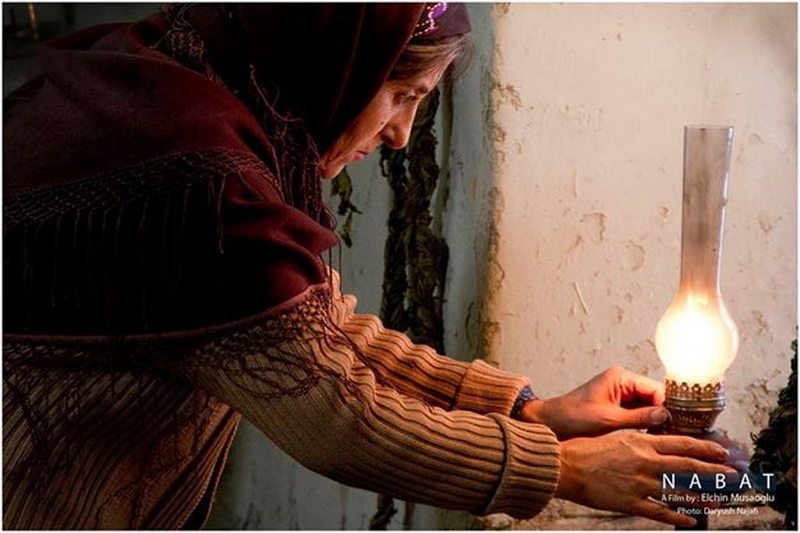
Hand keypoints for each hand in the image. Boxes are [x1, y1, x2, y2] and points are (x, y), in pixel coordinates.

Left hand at [520, 367, 668, 438]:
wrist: (550, 424)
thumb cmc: (573, 417)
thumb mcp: (608, 420)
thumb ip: (639, 417)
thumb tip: (666, 416)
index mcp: (621, 378)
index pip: (656, 389)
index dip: (670, 406)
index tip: (683, 424)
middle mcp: (623, 383)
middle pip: (656, 397)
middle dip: (667, 415)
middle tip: (681, 434)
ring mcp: (621, 395)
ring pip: (649, 407)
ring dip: (658, 421)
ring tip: (671, 439)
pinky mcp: (617, 408)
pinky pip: (639, 414)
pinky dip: (647, 425)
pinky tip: (656, 439)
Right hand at [555, 432, 736, 526]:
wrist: (566, 466)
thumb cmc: (586, 448)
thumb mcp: (616, 435)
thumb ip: (640, 440)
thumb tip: (661, 443)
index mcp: (641, 442)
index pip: (682, 444)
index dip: (705, 448)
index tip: (721, 451)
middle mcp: (645, 463)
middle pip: (688, 467)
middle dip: (714, 472)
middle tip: (732, 475)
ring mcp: (639, 484)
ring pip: (679, 491)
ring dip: (702, 496)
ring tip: (718, 500)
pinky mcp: (630, 502)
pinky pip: (660, 512)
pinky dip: (678, 517)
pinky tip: (690, 520)